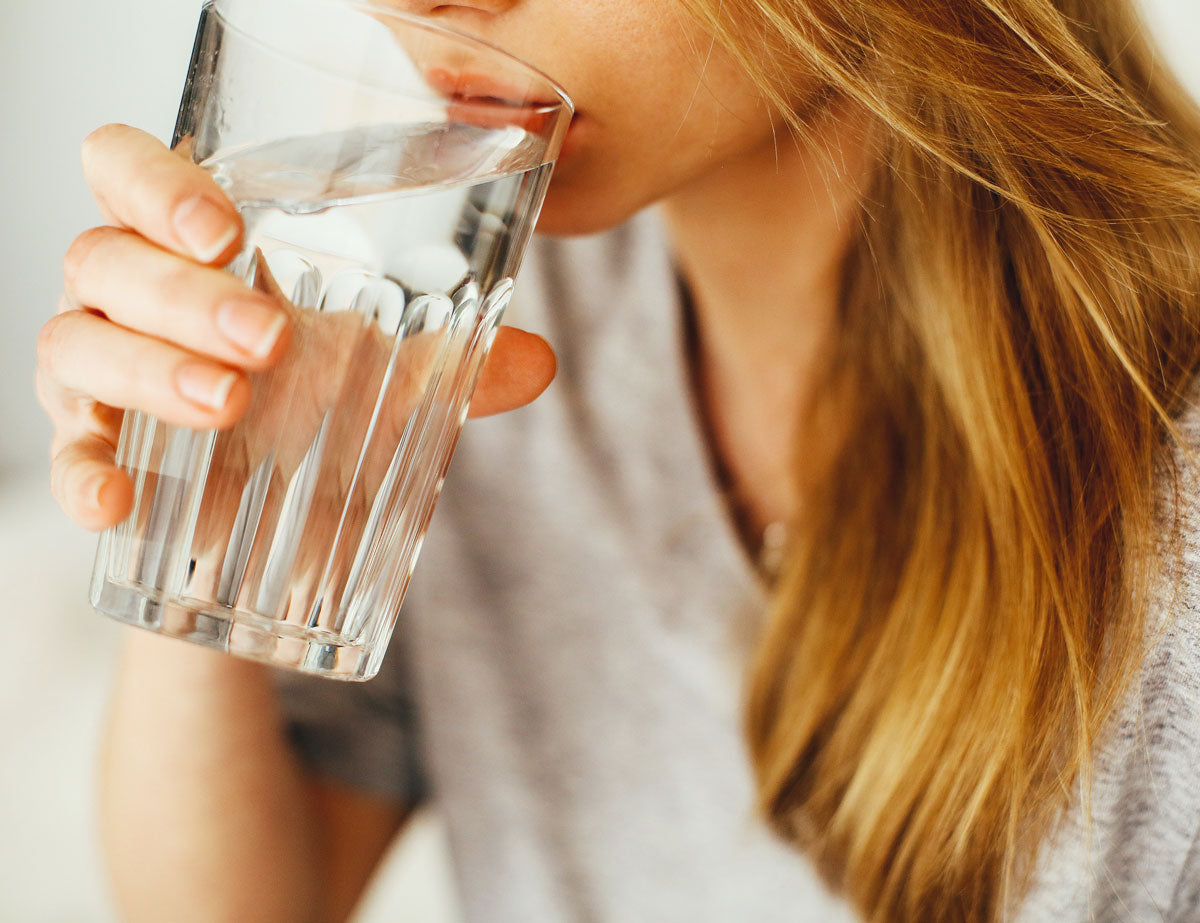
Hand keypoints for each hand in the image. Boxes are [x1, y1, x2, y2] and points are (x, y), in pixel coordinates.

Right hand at [38, 124, 556, 538]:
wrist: (275, 513)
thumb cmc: (315, 406)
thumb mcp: (384, 379)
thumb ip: (451, 366)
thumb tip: (538, 362)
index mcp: (191, 248)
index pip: (128, 170)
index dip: (157, 183)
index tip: (227, 229)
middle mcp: (130, 295)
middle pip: (106, 256)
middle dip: (184, 294)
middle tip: (268, 339)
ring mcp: (98, 370)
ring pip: (76, 341)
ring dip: (150, 370)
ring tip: (230, 404)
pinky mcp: (94, 449)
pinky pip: (66, 453)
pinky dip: (83, 473)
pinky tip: (117, 501)